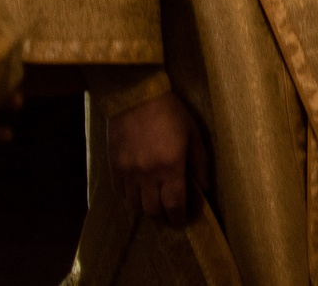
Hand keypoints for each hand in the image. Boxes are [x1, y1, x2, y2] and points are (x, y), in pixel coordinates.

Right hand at [109, 91, 204, 226]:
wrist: (135, 96)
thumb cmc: (169, 112)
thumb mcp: (193, 133)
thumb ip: (200, 163)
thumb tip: (204, 188)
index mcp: (170, 166)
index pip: (174, 204)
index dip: (179, 217)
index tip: (183, 221)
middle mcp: (147, 174)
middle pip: (153, 211)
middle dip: (163, 218)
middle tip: (170, 217)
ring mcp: (128, 173)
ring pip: (134, 205)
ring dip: (146, 209)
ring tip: (154, 204)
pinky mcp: (113, 167)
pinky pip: (120, 193)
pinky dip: (130, 197)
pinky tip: (138, 192)